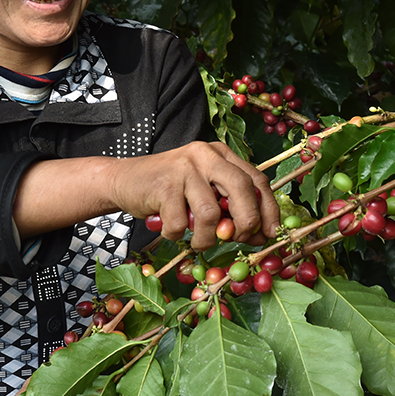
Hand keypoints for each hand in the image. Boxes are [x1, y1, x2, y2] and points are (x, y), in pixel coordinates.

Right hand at [106, 141, 278, 249]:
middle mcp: (206, 155)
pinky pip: (181, 224)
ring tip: (196, 241)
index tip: (271, 233)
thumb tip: (259, 236)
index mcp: (221, 155)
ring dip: (207, 238)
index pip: (257, 179)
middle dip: (247, 221)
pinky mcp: (164, 185)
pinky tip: (169, 228)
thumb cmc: (168, 190)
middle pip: (242, 189)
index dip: (268, 209)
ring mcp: (184, 168)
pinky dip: (177, 235)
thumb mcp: (204, 191)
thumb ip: (229, 206)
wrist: (123, 180)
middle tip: (239, 239)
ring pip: (211, 214)